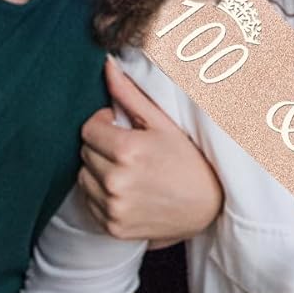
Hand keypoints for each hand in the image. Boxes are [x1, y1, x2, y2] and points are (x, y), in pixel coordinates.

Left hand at [79, 60, 223, 242]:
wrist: (210, 206)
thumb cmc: (190, 159)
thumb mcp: (164, 123)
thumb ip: (130, 95)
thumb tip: (107, 65)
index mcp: (127, 150)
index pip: (88, 130)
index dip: (103, 124)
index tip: (121, 128)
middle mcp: (115, 181)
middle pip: (84, 153)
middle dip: (101, 146)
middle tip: (128, 149)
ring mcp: (113, 207)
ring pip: (83, 178)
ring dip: (98, 171)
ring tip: (127, 170)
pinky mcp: (112, 227)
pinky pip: (89, 204)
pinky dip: (101, 195)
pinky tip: (127, 190)